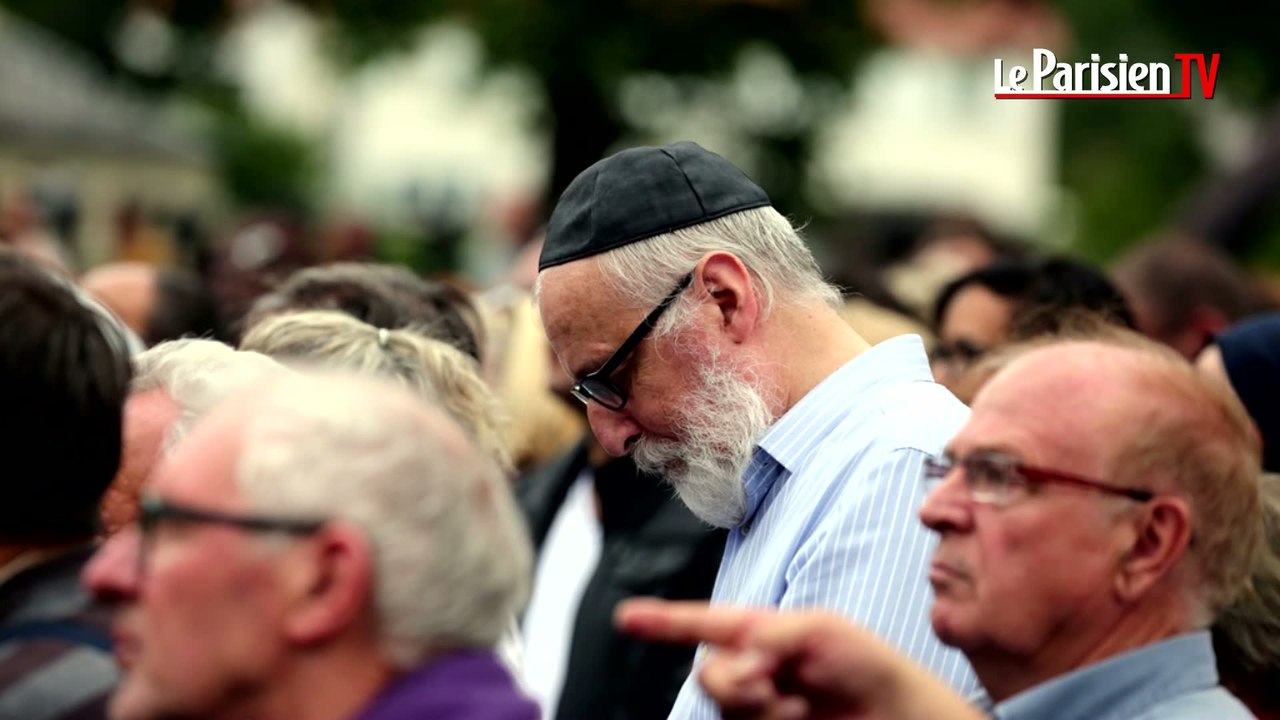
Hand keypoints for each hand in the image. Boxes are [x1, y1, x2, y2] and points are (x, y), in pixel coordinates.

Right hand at [616, 599, 981, 719]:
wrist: (901, 718)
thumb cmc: (869, 666)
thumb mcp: (819, 629)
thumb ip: (766, 635)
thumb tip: (736, 665)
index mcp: (761, 633)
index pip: (702, 623)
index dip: (662, 620)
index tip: (625, 616)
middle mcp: (753, 671)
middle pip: (709, 674)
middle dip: (735, 680)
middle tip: (774, 682)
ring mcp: (759, 709)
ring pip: (725, 707)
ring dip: (759, 707)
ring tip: (799, 709)